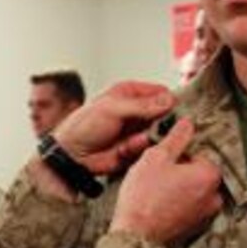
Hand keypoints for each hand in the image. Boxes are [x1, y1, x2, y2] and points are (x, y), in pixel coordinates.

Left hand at [51, 81, 174, 175]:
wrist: (72, 155)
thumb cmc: (84, 126)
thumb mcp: (112, 108)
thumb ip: (141, 105)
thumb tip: (167, 100)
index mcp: (130, 93)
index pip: (160, 92)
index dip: (169, 100)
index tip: (174, 109)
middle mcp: (137, 111)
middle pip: (165, 113)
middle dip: (163, 122)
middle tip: (155, 127)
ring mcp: (137, 130)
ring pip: (160, 132)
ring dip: (149, 137)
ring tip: (132, 140)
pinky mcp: (136, 148)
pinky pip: (149, 147)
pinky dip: (138, 148)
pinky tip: (124, 149)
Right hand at [110, 117, 221, 244]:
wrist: (134, 235)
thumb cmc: (144, 196)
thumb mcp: (156, 157)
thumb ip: (176, 138)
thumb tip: (187, 123)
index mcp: (209, 176)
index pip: (199, 154)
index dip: (178, 154)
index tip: (162, 160)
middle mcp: (214, 197)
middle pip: (198, 173)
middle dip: (180, 171)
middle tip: (157, 175)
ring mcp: (205, 215)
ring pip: (192, 191)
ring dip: (178, 187)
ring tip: (156, 190)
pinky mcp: (194, 228)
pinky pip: (188, 208)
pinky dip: (176, 204)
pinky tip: (158, 204)